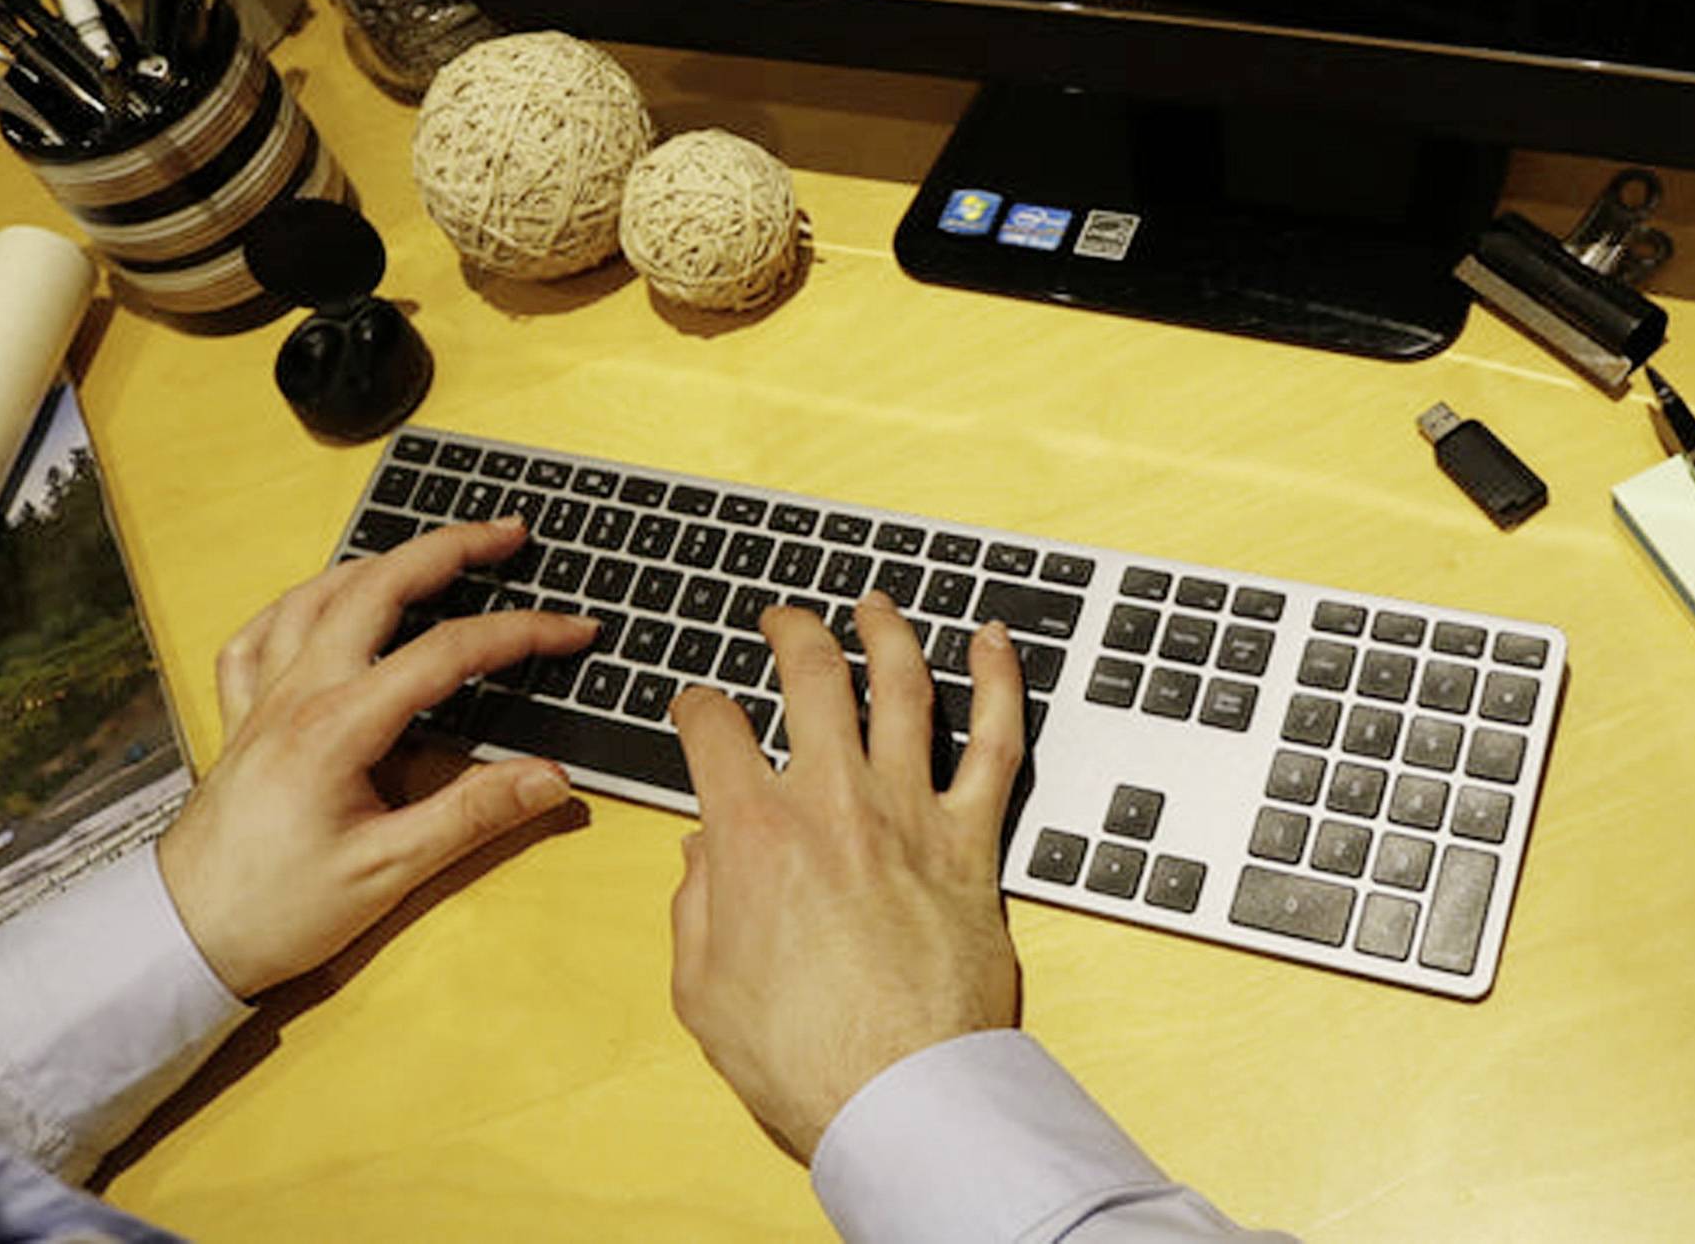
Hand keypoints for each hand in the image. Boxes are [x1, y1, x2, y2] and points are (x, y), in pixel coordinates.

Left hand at [157, 518, 594, 998]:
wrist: (180, 940)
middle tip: (506, 534)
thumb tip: (550, 777)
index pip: (447, 653)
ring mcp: (261, 701)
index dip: (521, 633)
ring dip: (379, 562)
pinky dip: (295, 605)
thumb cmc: (276, 912)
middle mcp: (296, 696)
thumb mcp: (388, 872)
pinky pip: (258, 637)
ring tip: (428, 554)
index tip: (574, 630)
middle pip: (377, 588)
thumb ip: (473, 815)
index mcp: (338, 728)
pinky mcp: (239, 720)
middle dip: (448, 549)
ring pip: (316, 596)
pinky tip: (318, 603)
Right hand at [669, 592, 1025, 1162]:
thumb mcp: (701, 986)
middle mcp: (831, 801)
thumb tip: (700, 858)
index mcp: (751, 833)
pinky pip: (997, 742)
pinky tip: (996, 642)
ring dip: (888, 631)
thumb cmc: (800, 1053)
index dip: (696, 706)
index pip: (712, 732)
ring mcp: (910, 812)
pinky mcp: (973, 840)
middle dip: (791, 632)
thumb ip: (693, 907)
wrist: (897, 1091)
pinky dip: (1000, 681)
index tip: (697, 705)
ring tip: (876, 603)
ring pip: (905, 686)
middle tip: (784, 619)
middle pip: (812, 677)